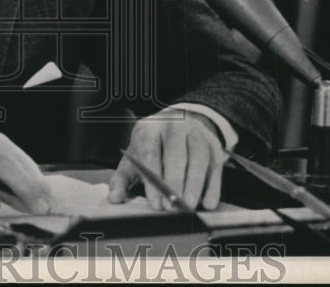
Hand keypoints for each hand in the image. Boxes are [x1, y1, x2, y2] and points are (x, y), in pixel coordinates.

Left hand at [108, 111, 225, 210]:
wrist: (178, 122)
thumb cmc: (151, 146)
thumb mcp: (134, 157)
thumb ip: (122, 178)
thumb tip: (114, 197)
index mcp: (149, 129)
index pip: (150, 153)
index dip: (153, 181)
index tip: (156, 205)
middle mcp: (174, 126)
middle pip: (176, 153)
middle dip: (175, 182)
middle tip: (173, 207)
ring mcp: (196, 132)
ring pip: (198, 156)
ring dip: (195, 183)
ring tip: (189, 205)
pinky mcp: (213, 144)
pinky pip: (215, 164)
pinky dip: (213, 185)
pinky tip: (208, 203)